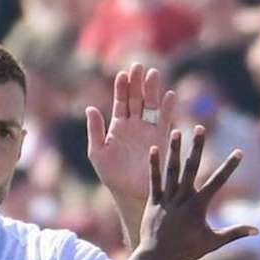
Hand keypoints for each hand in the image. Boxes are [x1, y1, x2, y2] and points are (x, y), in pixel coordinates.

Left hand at [86, 63, 176, 200]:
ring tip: (153, 74)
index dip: (121, 88)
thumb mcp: (98, 152)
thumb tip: (90, 108)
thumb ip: (95, 130)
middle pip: (136, 98)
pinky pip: (165, 120)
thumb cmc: (112, 175)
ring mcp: (148, 130)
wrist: (131, 192)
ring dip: (152, 90)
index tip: (122, 75)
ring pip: (151, 105)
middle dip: (137, 83)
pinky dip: (168, 108)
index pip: (120, 101)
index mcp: (118, 125)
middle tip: (138, 67)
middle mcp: (134, 124)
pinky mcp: (161, 139)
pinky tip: (169, 95)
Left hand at [139, 127, 258, 259]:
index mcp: (198, 207)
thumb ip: (235, 233)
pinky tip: (154, 148)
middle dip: (197, 147)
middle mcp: (183, 199)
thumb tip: (257, 230)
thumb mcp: (213, 242)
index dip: (230, 166)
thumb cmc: (187, 251)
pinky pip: (154, 180)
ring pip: (171, 170)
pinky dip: (153, 165)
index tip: (239, 152)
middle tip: (200, 127)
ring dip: (174, 150)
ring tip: (176, 131)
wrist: (158, 258)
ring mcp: (167, 199)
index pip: (218, 182)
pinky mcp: (154, 201)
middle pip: (191, 168)